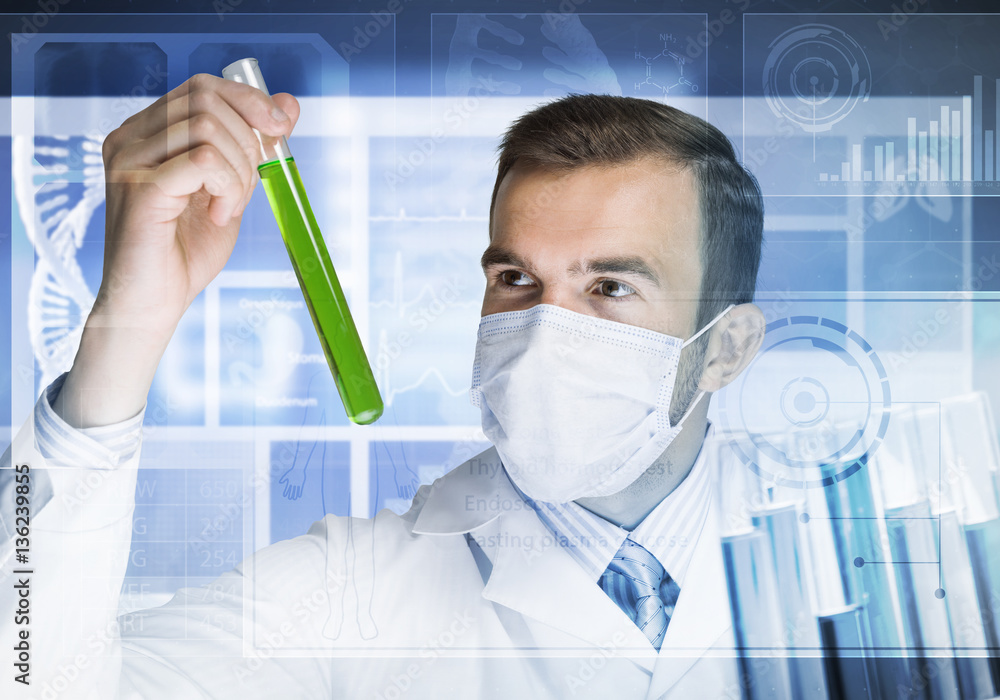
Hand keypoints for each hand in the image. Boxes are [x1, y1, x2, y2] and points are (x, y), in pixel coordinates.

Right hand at [55, 74, 299, 428]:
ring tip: (226, 208)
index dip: (249, 101)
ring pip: (207, 129)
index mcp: (147, 132)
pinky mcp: (138, 188)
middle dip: (247, 143)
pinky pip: (202, 161)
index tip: (281, 130)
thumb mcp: (232, 189)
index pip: (203, 87)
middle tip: (244, 190)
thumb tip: (289, 103)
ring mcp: (128, 161)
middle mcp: (130, 138)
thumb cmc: (184, 252)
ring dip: (238, 172)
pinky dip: (225, 188)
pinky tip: (216, 216)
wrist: (153, 304)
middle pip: (207, 99)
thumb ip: (253, 146)